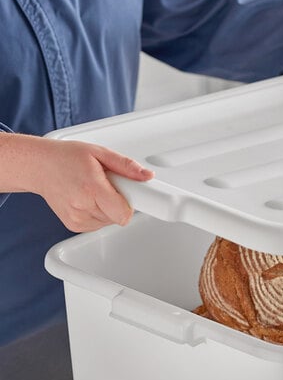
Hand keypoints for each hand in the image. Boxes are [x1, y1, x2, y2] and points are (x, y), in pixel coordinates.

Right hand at [0, 133, 152, 231]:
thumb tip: (147, 176)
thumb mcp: (99, 153)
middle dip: (118, 202)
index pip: (124, 213)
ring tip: (94, 190)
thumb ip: (126, 166)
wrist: (39, 166)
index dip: (130, 203)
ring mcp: (77, 219)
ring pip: (109, 221)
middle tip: (107, 186)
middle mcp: (83, 207)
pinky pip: (98, 224)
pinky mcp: (74, 225)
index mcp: (92, 188)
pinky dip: (98, 213)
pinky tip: (87, 199)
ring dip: (108, 208)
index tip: (131, 195)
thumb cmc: (66, 157)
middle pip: (118, 217)